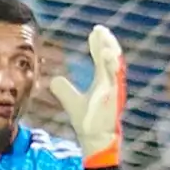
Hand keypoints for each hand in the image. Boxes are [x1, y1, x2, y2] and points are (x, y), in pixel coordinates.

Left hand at [49, 25, 125, 165]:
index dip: (98, 45)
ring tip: (104, 36)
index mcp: (103, 81)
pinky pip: (116, 77)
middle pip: (111, 56)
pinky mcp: (115, 95)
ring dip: (111, 49)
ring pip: (116, 64)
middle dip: (106, 42)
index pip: (102, 58)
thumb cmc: (88, 121)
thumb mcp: (71, 101)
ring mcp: (114, 88)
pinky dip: (112, 65)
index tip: (95, 31)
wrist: (95, 139)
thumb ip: (64, 89)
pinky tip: (107, 53)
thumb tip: (54, 79)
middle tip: (100, 29)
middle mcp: (110, 82)